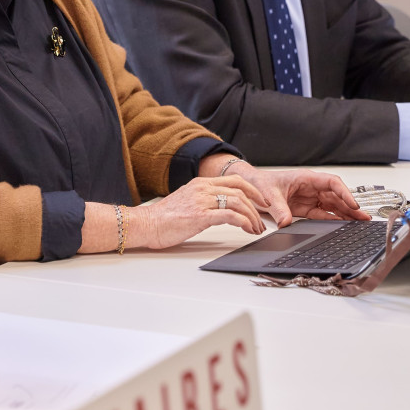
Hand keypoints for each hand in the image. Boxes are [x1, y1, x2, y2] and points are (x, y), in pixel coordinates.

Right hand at [132, 175, 269, 248]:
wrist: (146, 224)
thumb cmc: (163, 218)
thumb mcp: (187, 202)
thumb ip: (203, 200)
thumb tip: (220, 208)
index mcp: (200, 183)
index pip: (234, 180)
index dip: (253, 190)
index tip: (262, 201)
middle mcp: (202, 188)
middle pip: (240, 190)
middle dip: (256, 206)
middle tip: (262, 220)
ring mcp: (201, 201)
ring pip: (238, 202)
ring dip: (252, 217)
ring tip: (256, 229)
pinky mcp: (200, 216)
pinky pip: (229, 215)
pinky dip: (243, 222)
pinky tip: (247, 229)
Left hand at [228, 163, 369, 226]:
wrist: (250, 186)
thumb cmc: (261, 183)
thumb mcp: (269, 196)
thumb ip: (279, 209)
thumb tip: (285, 223)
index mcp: (307, 178)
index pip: (332, 183)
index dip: (345, 193)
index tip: (353, 204)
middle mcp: (312, 187)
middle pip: (337, 196)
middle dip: (351, 206)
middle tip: (364, 217)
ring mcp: (310, 198)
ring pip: (333, 206)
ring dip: (346, 214)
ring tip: (360, 223)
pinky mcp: (306, 209)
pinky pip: (324, 214)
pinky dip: (335, 220)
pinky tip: (344, 226)